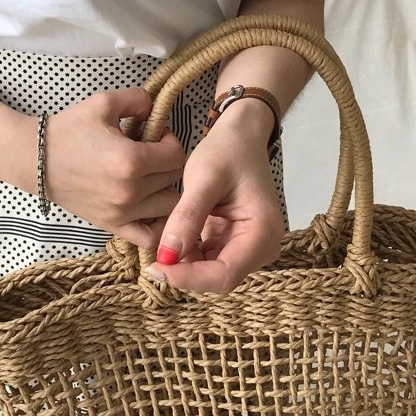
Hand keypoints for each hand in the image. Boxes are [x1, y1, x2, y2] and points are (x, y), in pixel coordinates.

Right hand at [0, 89, 186, 249]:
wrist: (35, 159)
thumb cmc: (68, 129)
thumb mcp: (104, 103)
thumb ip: (139, 99)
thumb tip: (158, 108)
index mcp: (131, 160)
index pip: (177, 154)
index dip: (170, 139)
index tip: (154, 134)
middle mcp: (130, 191)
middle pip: (175, 179)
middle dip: (168, 162)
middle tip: (151, 152)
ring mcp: (121, 213)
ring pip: (169, 207)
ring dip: (165, 189)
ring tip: (149, 176)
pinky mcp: (111, 225)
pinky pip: (148, 236)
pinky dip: (156, 224)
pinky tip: (148, 205)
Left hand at [144, 100, 284, 294]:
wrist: (242, 136)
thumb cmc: (227, 150)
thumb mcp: (204, 178)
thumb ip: (188, 216)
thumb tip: (167, 255)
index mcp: (263, 232)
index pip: (224, 274)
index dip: (188, 277)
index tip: (156, 267)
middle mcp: (263, 247)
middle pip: (220, 279)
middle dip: (186, 273)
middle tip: (152, 260)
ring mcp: (251, 248)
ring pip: (213, 274)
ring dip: (186, 266)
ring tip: (162, 245)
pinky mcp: (237, 243)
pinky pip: (212, 261)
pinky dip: (191, 256)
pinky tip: (175, 239)